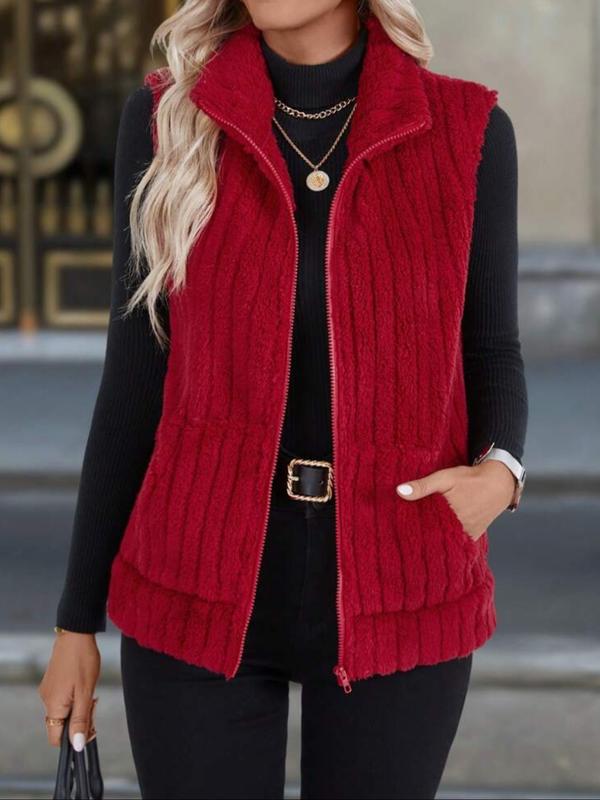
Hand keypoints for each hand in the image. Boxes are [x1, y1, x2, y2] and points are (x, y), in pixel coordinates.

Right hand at [38, 630, 100, 748]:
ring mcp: (48, 691)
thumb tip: (76, 746)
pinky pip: (62, 699)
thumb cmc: (82, 660)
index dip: (73, 739)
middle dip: (79, 721)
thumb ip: (80, 720)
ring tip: (90, 693)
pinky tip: (84, 686)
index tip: (90, 728)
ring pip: (63, 712)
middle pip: (61, 725)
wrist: (76, 633)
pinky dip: (74, 698)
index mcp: (53, 706)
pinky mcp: (52, 682)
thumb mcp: (86, 693)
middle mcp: (46, 701)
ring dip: (78, 708)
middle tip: (93, 705)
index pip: (56, 739)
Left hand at [395, 460, 515, 540]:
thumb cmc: (470, 479)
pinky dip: (448, 538)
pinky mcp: (473, 536)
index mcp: (448, 518)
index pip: (423, 529)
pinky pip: (457, 541)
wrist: (499, 483)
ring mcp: (467, 535)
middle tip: (406, 531)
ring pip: (445, 540)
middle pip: (434, 536)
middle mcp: (459, 530)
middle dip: (421, 534)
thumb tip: (399, 492)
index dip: (411, 528)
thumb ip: (423, 486)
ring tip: (419, 535)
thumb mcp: (444, 478)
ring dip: (434, 537)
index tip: (399, 527)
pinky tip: (437, 534)